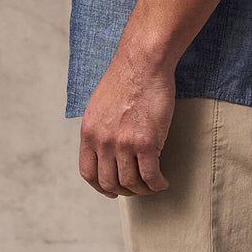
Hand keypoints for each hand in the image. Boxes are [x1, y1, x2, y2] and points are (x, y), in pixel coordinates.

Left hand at [78, 50, 174, 197]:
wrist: (143, 61)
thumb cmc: (127, 76)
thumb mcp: (99, 104)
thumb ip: (100, 127)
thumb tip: (105, 148)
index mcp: (89, 131)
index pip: (88, 173)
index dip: (101, 186)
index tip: (112, 189)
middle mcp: (103, 141)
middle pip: (109, 182)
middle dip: (124, 190)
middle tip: (137, 187)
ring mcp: (124, 143)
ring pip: (131, 182)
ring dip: (143, 189)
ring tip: (152, 184)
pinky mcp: (146, 142)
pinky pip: (150, 175)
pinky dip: (157, 184)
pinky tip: (162, 181)